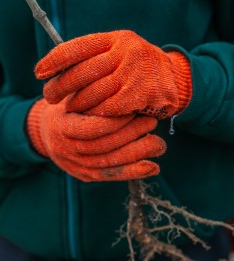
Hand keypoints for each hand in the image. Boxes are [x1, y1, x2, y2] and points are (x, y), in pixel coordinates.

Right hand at [26, 99, 165, 181]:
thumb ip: (90, 93)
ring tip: (159, 144)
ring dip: (138, 153)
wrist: (48, 132)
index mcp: (61, 126)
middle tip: (152, 122)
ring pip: (111, 163)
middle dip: (131, 134)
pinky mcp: (87, 176)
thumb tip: (123, 84)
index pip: (91, 128)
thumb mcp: (71, 95)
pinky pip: (112, 176)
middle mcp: (67, 150)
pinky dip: (134, 172)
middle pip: (104, 147)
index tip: (133, 109)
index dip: (115, 121)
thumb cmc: (66, 107)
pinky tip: (153, 168)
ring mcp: (77, 166)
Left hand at [35, 30, 191, 118]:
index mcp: (116, 39)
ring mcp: (134, 72)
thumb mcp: (120, 52)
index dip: (55, 60)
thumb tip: (58, 68)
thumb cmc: (138, 67)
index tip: (39, 73)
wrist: (176, 79)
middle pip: (82, 72)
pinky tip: (91, 116)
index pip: (78, 47)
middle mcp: (125, 51)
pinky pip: (108, 108)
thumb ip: (96, 57)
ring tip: (70, 108)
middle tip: (49, 96)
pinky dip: (96, 114)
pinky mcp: (140, 94)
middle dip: (60, 86)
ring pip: (93, 93)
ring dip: (77, 104)